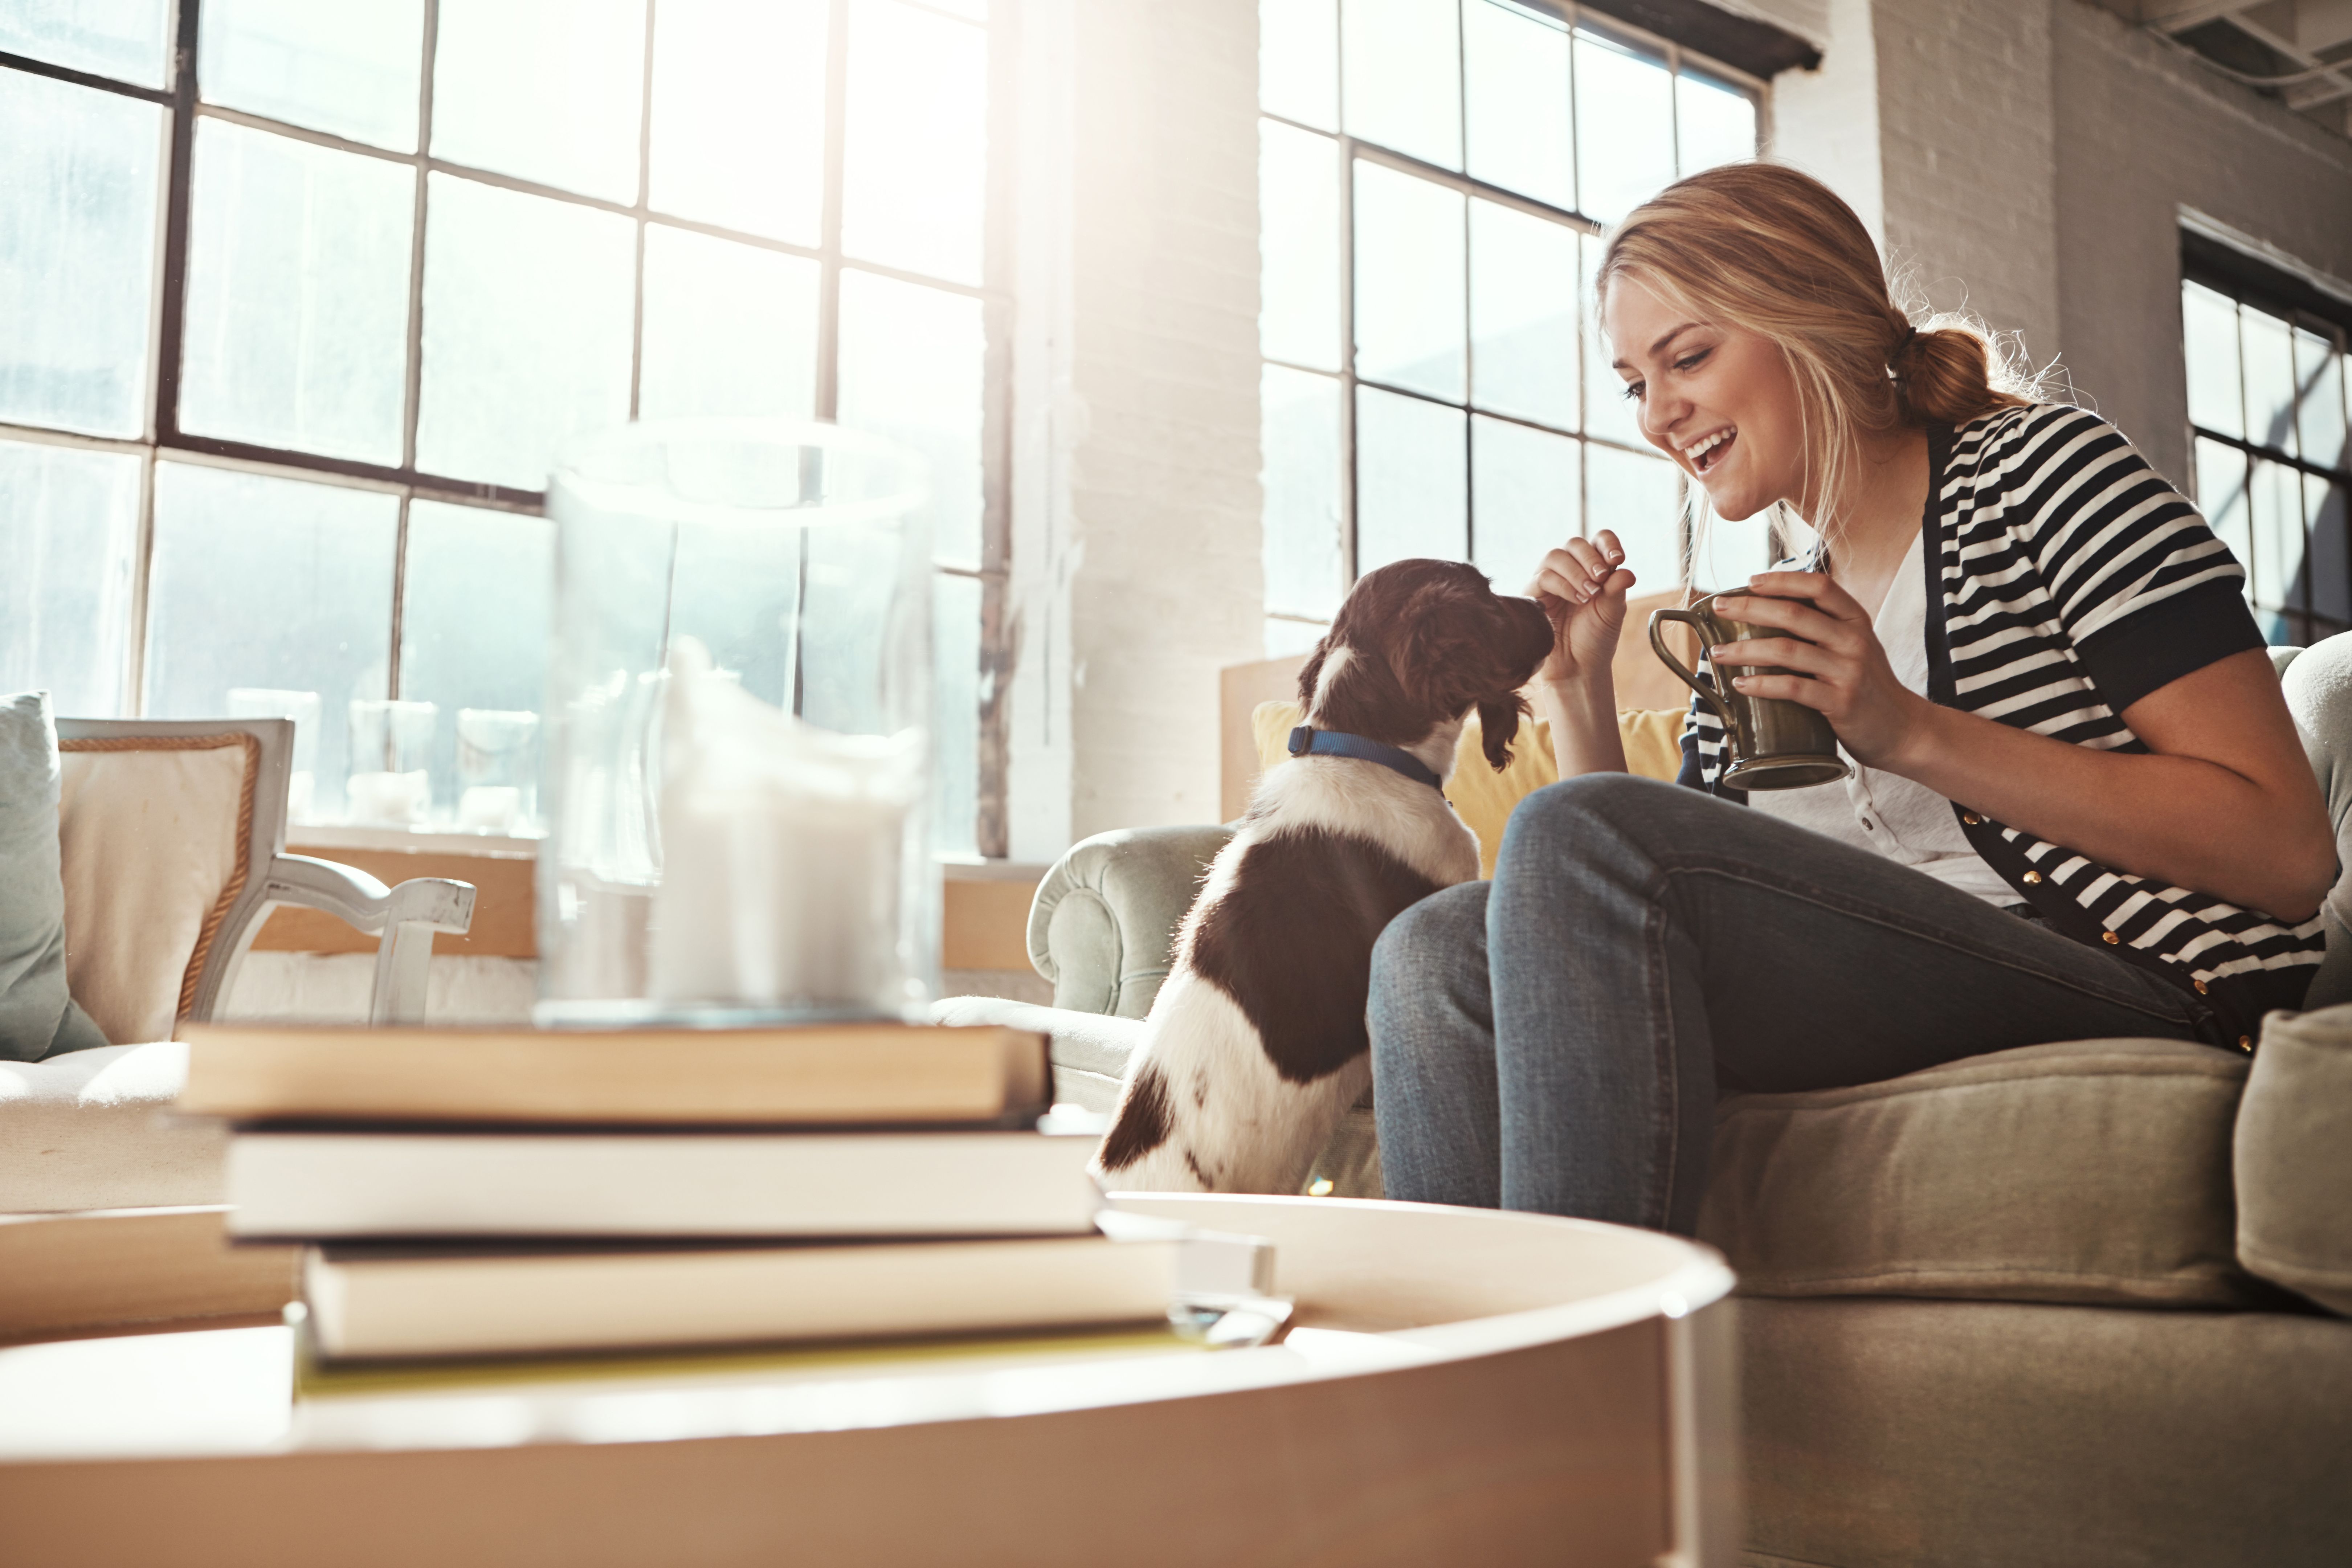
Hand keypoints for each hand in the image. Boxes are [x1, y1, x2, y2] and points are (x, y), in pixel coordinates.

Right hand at [1528, 531, 1636, 689]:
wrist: (1577, 666)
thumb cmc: (1595, 638)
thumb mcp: (1612, 611)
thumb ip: (1617, 588)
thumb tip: (1626, 570)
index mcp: (1593, 568)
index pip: (1598, 540)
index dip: (1607, 543)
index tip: (1617, 559)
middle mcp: (1570, 570)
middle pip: (1574, 543)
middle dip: (1590, 558)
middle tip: (1601, 578)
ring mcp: (1550, 580)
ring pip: (1556, 556)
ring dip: (1575, 572)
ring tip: (1589, 594)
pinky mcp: (1534, 594)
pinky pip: (1543, 576)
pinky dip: (1563, 585)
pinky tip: (1577, 600)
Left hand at [1711, 571, 1933, 767]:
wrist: (1903, 729)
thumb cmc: (1868, 687)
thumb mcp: (1854, 648)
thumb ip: (1825, 630)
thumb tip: (1770, 614)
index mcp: (1856, 621)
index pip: (1820, 586)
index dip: (1783, 580)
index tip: (1750, 581)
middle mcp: (1853, 640)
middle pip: (1794, 614)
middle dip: (1750, 608)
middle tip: (1718, 608)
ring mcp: (1848, 671)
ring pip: (1787, 650)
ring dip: (1745, 649)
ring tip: (1717, 652)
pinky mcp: (1840, 702)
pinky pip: (1793, 688)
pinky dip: (1762, 684)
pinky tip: (1740, 683)